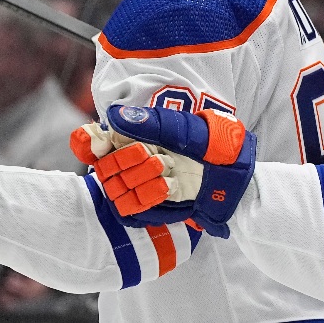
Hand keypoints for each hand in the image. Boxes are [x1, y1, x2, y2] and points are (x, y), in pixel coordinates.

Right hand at [91, 105, 256, 237]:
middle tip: (153, 155)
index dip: (87, 142)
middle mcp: (131, 160)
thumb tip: (114, 116)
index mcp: (134, 135)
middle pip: (103, 167)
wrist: (236, 174)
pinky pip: (131, 208)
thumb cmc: (213, 144)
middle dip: (126, 161)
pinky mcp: (149, 207)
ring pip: (116, 190)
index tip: (98, 142)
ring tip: (166, 169)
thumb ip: (152, 123)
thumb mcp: (187, 128)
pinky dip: (149, 196)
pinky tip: (168, 186)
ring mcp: (139, 184)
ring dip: (141, 179)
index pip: (91, 140)